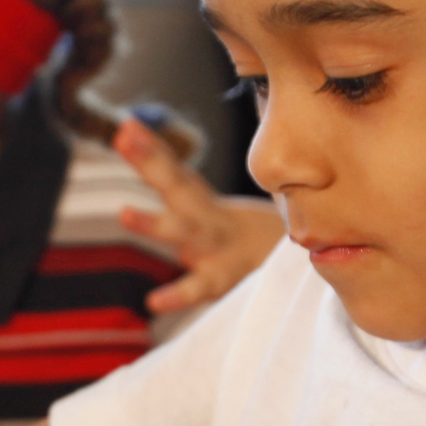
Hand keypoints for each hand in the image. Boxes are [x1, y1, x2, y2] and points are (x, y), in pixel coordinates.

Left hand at [112, 110, 286, 313]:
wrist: (302, 265)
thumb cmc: (243, 240)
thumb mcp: (209, 210)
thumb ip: (176, 185)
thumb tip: (136, 148)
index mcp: (205, 204)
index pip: (176, 169)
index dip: (151, 146)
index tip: (126, 124)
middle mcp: (210, 220)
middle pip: (178, 187)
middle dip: (150, 163)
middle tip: (123, 138)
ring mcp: (218, 249)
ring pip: (186, 232)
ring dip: (155, 222)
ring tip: (124, 213)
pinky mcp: (225, 282)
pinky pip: (200, 288)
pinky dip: (178, 295)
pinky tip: (154, 301)